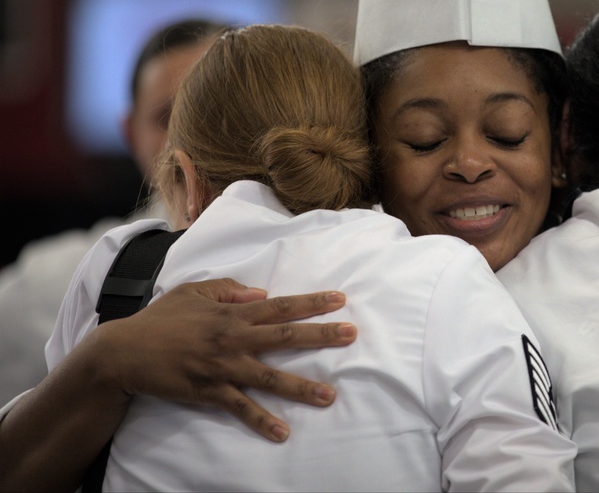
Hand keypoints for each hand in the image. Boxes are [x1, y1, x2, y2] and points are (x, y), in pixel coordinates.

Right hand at [96, 278, 356, 440]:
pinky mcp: (210, 391)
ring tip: (329, 396)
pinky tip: (282, 432)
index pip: (280, 305)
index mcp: (232, 312)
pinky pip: (241, 408)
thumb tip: (261, 292)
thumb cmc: (160, 318)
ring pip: (270, 376)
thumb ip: (228, 288)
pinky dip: (261, 421)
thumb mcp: (193, 291)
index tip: (340, 300)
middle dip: (320, 335)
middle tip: (351, 335)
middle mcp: (234, 338)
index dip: (311, 302)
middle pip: (285, 335)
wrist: (124, 352)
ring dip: (301, 386)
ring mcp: (223, 366)